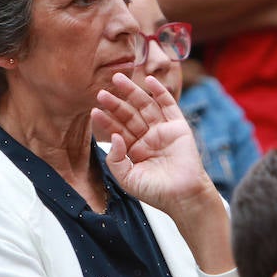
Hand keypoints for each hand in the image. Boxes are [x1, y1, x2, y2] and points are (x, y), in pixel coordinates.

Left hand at [91, 73, 212, 213]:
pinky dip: (160, 92)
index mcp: (134, 150)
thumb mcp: (127, 178)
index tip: (93, 111)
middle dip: (115, 103)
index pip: (117, 130)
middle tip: (101, 91)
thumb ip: (116, 159)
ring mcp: (162, 130)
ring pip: (145, 106)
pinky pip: (168, 105)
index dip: (106, 120)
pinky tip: (149, 80)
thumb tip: (114, 136)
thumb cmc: (156, 192)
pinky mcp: (178, 126)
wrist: (183, 197)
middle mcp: (147, 137)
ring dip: (132, 91)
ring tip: (118, 78)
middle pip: (129, 115)